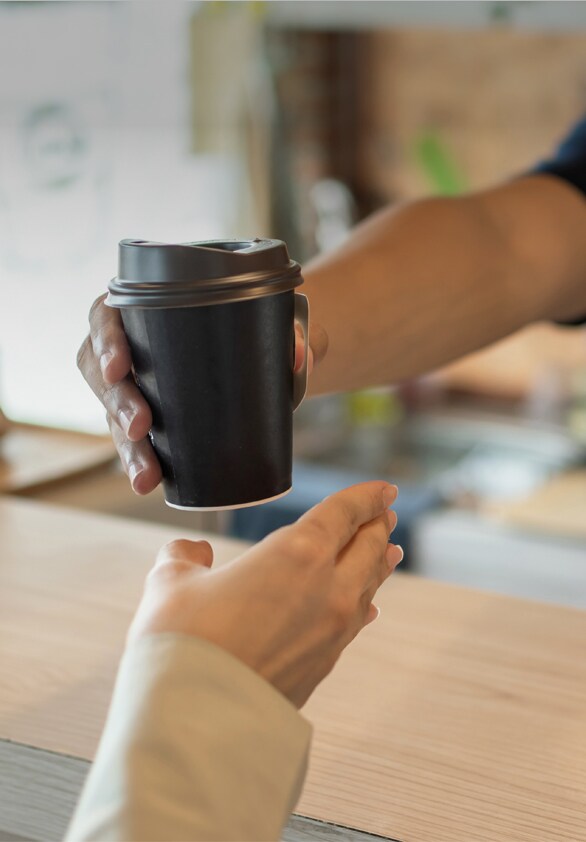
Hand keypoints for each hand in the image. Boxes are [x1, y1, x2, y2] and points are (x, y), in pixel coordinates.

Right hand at [77, 295, 327, 494]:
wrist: (271, 353)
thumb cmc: (262, 325)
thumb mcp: (277, 322)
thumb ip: (293, 332)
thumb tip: (300, 353)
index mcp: (147, 306)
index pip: (107, 316)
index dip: (105, 341)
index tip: (119, 366)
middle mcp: (133, 344)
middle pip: (103, 372)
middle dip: (117, 402)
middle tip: (139, 426)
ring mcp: (138, 383)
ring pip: (114, 412)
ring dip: (126, 445)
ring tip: (145, 474)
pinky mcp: (151, 415)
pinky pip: (134, 438)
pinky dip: (140, 460)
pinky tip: (148, 482)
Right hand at [128, 481, 401, 708]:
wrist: (197, 720)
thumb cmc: (182, 641)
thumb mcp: (171, 583)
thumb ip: (184, 558)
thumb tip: (191, 552)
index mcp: (298, 552)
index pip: (344, 513)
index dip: (366, 497)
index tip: (383, 489)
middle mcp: (328, 587)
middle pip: (368, 546)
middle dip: (378, 526)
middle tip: (386, 514)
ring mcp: (332, 629)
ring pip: (369, 584)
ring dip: (380, 562)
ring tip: (391, 551)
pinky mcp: (326, 663)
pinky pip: (356, 621)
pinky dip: (363, 604)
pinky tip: (368, 606)